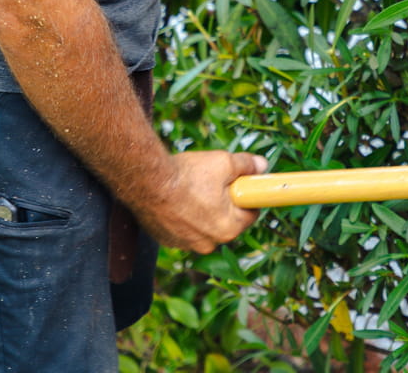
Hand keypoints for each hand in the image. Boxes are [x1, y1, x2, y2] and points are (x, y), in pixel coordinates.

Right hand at [135, 150, 267, 253]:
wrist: (145, 182)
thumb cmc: (187, 175)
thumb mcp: (225, 162)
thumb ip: (247, 166)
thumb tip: (262, 166)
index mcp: (228, 229)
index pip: (250, 214)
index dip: (247, 196)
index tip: (242, 184)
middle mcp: (208, 244)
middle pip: (227, 221)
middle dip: (225, 203)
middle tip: (215, 182)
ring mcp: (185, 245)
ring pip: (205, 225)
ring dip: (203, 210)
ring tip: (192, 188)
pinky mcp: (167, 240)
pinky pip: (184, 228)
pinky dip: (184, 216)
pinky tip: (177, 198)